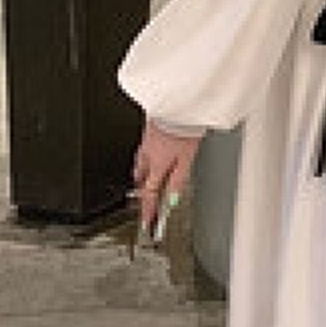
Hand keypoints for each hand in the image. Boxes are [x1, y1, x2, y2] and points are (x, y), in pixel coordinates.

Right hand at [132, 121, 200, 235]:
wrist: (178, 104)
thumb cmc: (184, 130)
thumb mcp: (186, 161)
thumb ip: (178, 181)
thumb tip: (172, 200)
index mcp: (157, 165)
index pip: (149, 194)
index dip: (148, 210)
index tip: (146, 221)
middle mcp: (148, 155)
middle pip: (141, 179)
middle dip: (141, 192)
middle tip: (144, 203)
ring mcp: (146, 142)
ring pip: (139, 163)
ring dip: (139, 175)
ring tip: (141, 182)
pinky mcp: (147, 130)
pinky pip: (141, 149)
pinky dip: (142, 158)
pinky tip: (148, 155)